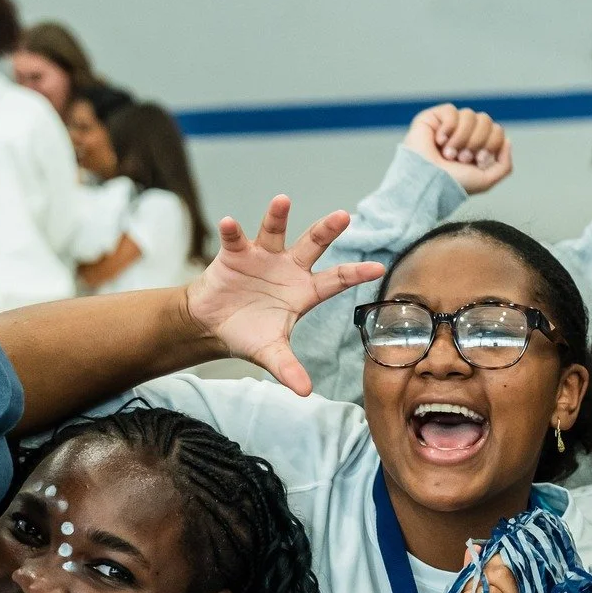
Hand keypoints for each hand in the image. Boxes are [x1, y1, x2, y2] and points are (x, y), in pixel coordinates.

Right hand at [184, 197, 386, 396]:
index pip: (336, 281)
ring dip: (277, 216)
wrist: (214, 325)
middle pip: (312, 245)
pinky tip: (229, 223)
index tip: (377, 268)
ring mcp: (263, 257)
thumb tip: (305, 392)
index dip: (356, 274)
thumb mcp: (271, 354)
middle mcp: (288, 269)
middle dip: (327, 230)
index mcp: (304, 292)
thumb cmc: (249, 335)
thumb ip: (289, 369)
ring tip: (282, 200)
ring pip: (274, 231)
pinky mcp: (236, 253)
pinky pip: (235, 239)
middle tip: (344, 215)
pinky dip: (232, 231)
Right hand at [403, 104, 513, 194]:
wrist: (427, 182)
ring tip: (448, 154)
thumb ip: (504, 165)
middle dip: (476, 141)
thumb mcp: (486, 181)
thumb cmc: (453, 185)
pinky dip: (448, 128)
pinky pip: (451, 111)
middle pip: (486, 120)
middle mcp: (465, 134)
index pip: (497, 130)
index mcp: (478, 147)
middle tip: (462, 158)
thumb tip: (507, 140)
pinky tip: (439, 141)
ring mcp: (450, 125)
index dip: (491, 143)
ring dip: (461, 138)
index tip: (478, 160)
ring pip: (469, 115)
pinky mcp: (433, 117)